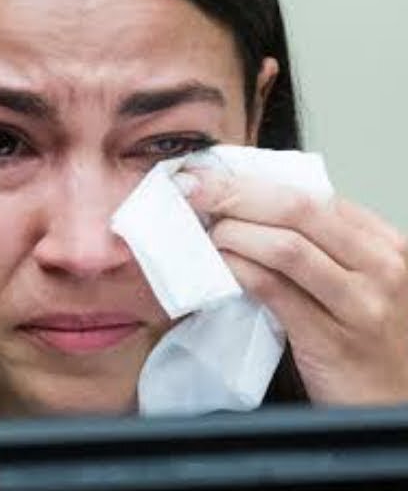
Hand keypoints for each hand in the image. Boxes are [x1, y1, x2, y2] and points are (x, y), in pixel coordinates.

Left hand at [179, 167, 407, 404]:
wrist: (393, 406)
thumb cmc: (367, 342)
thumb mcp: (357, 283)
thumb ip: (320, 246)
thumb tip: (246, 207)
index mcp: (385, 243)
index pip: (314, 195)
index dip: (253, 181)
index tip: (208, 174)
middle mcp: (382, 267)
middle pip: (299, 210)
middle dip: (235, 194)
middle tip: (192, 189)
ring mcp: (361, 303)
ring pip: (286, 247)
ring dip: (233, 233)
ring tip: (203, 232)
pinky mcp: (332, 339)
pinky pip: (275, 290)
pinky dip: (238, 269)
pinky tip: (217, 265)